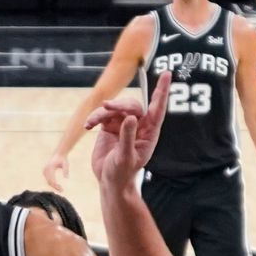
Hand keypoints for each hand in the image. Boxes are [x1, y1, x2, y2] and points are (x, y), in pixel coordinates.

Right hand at [42, 152, 68, 190]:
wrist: (58, 154)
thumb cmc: (63, 159)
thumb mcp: (66, 164)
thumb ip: (66, 170)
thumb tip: (67, 178)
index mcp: (50, 167)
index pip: (52, 180)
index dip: (56, 186)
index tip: (61, 189)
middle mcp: (46, 169)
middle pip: (49, 182)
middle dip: (55, 187)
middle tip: (62, 191)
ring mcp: (44, 171)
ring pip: (48, 181)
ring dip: (53, 186)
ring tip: (60, 189)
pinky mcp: (44, 172)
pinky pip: (48, 180)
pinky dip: (52, 183)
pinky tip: (57, 186)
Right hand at [85, 71, 169, 193]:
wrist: (108, 182)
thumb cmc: (122, 173)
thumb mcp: (125, 157)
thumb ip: (127, 137)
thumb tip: (130, 117)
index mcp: (149, 133)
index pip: (157, 108)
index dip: (162, 91)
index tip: (166, 73)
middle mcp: (138, 126)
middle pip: (132, 105)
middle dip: (119, 103)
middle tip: (106, 106)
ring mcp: (123, 125)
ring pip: (116, 108)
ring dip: (103, 112)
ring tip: (92, 121)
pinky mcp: (110, 127)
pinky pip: (103, 115)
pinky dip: (95, 118)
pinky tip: (88, 125)